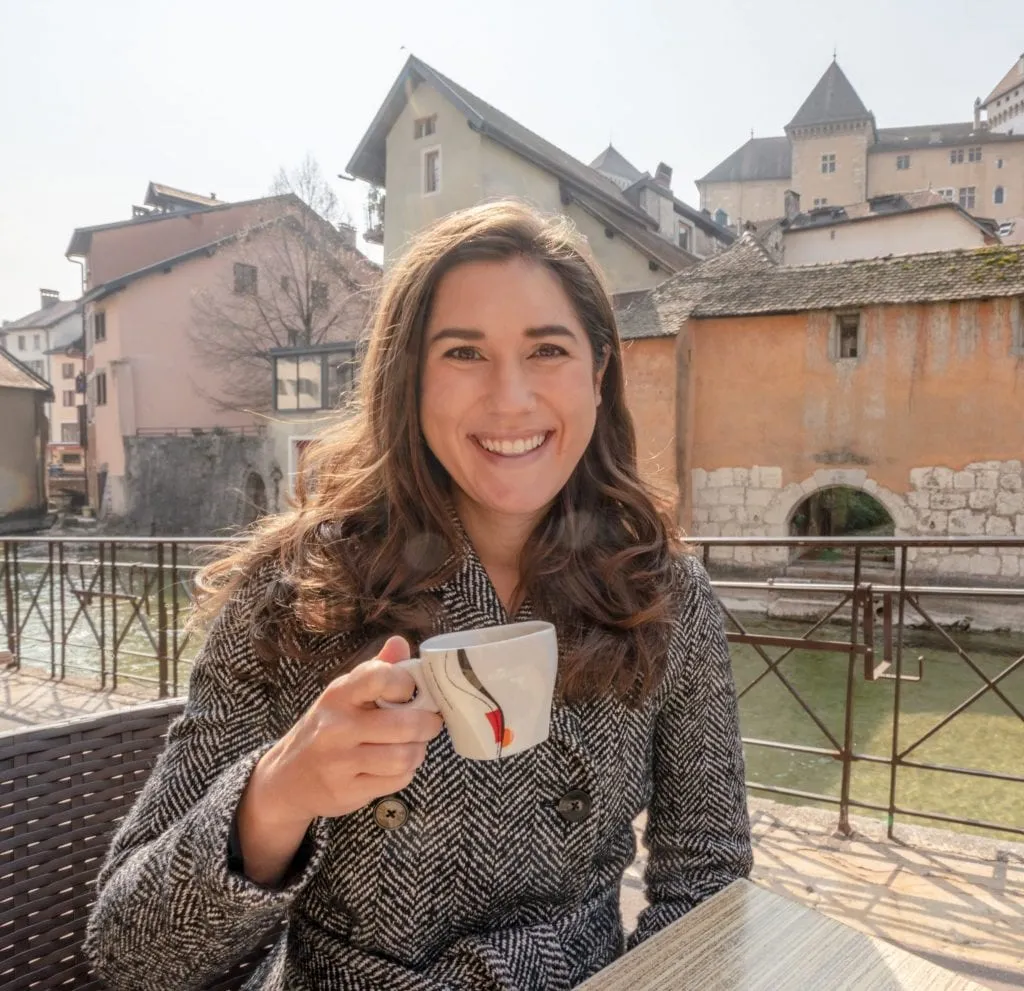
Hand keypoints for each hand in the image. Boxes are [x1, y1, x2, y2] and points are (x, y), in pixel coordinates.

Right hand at [236, 636, 442, 882]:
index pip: (381, 677)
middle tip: (429, 723)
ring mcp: (340, 762)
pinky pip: (397, 780)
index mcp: (339, 694)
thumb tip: (400, 642)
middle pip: (406, 724)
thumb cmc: (326, 727)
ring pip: (405, 756)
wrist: (286, 778)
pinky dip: (405, 773)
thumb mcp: (344, 694)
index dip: (406, 683)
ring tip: (411, 746)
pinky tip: (394, 766)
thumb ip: (376, 669)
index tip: (410, 692)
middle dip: (428, 724)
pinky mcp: (347, 791)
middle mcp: (337, 727)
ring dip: (417, 751)